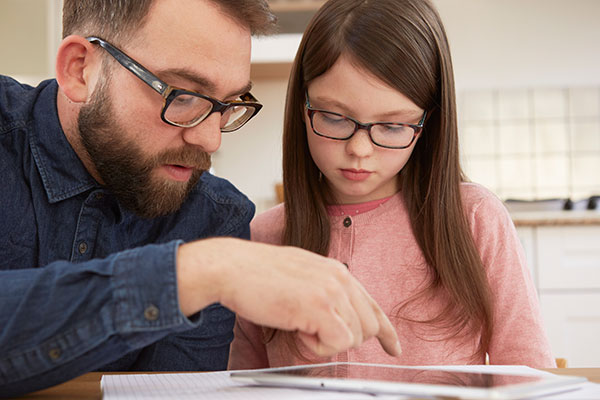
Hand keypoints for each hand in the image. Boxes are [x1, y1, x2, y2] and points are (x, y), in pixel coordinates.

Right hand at [177, 238, 400, 356]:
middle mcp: (340, 278)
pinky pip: (337, 343)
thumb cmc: (256, 275)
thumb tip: (333, 318)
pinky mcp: (319, 306)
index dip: (386, 330)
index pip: (372, 304)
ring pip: (354, 337)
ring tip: (297, 324)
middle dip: (343, 339)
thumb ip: (322, 292)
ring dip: (324, 341)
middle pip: (368, 326)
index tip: (394, 347)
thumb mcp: (300, 277)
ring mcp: (331, 291)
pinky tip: (297, 330)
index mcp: (336, 270)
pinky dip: (317, 346)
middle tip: (311, 332)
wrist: (231, 267)